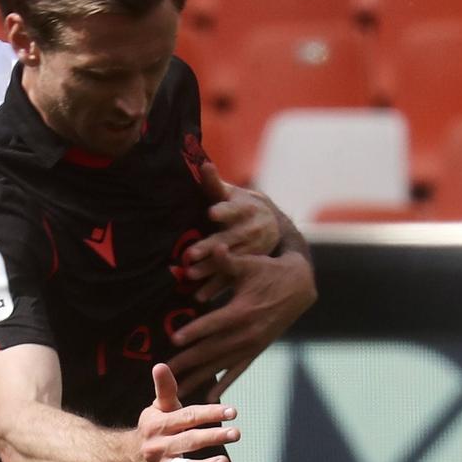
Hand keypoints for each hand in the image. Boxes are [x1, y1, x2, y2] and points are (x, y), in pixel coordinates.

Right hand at [136, 362, 238, 461]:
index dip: (210, 413)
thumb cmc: (154, 428)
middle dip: (213, 437)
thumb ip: (165, 389)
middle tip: (236, 433)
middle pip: (189, 441)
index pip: (188, 417)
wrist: (130, 459)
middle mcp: (158, 447)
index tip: (232, 412)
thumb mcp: (158, 408)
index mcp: (158, 425)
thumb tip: (160, 365)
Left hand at [167, 251, 316, 399]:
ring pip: (221, 364)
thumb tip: (214, 247)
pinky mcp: (256, 350)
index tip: (174, 340)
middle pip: (213, 349)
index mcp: (243, 311)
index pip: (214, 323)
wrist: (299, 287)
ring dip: (200, 377)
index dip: (194, 331)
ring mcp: (253, 344)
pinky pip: (238, 370)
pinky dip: (224, 383)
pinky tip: (210, 396)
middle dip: (188, 361)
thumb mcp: (248, 263)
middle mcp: (248, 332)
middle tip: (166, 372)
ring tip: (179, 390)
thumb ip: (227, 259)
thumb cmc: (269, 271)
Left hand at [181, 165, 287, 301]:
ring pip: (228, 261)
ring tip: (190, 275)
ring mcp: (250, 251)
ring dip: (210, 270)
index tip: (212, 212)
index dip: (223, 211)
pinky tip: (200, 296)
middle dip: (209, 248)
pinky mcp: (247, 266)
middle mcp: (250, 231)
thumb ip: (215, 183)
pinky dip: (215, 288)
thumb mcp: (233, 194)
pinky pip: (230, 278)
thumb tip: (203, 164)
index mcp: (245, 210)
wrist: (272, 225)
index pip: (233, 209)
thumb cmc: (242, 206)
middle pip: (228, 239)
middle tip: (190, 255)